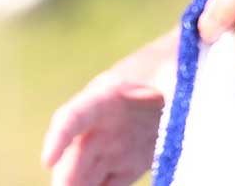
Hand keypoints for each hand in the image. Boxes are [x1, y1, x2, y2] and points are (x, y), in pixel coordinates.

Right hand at [41, 30, 174, 185]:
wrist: (187, 62)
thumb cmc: (178, 61)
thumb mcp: (179, 73)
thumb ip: (176, 88)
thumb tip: (181, 102)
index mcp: (107, 96)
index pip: (74, 116)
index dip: (58, 137)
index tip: (47, 160)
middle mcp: (102, 124)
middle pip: (76, 156)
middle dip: (66, 179)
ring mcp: (113, 146)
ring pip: (86, 175)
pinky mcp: (128, 163)